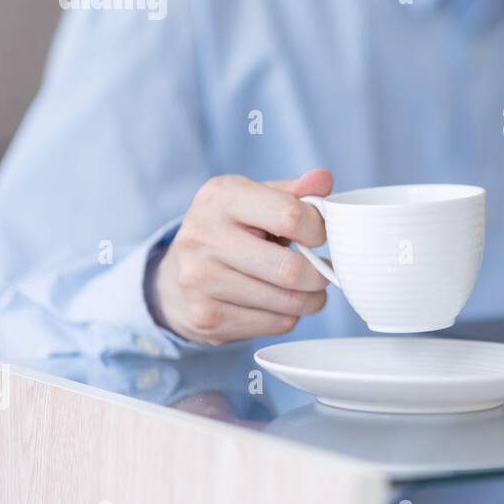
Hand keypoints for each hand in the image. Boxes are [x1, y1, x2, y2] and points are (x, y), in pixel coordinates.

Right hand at [152, 168, 332, 343]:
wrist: (178, 277)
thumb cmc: (232, 231)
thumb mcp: (257, 200)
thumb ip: (295, 191)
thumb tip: (324, 178)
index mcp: (220, 197)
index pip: (290, 216)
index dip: (318, 230)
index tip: (320, 236)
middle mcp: (203, 237)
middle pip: (289, 269)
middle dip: (319, 275)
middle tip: (325, 272)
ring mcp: (200, 280)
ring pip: (287, 302)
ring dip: (311, 299)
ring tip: (309, 289)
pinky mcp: (207, 317)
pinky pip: (275, 324)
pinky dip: (290, 316)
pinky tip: (281, 303)